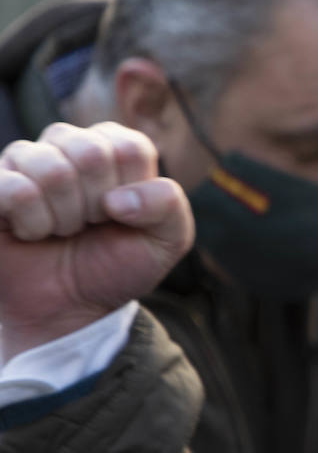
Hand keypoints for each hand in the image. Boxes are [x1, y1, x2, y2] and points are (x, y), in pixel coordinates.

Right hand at [0, 122, 193, 358]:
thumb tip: (119, 198)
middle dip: (96, 204)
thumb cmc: (117, 265)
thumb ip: (168, 204)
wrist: (72, 308)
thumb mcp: (167, 239)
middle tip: (89, 225)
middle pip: (91, 153)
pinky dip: (33, 223)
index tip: (122, 215)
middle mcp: (68, 144)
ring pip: (52, 169)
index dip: (132, 193)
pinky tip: (33, 232)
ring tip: (62, 229)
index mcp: (114, 146)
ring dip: (65, 217)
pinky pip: (14, 189)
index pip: (130, 148)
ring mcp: (25, 162)